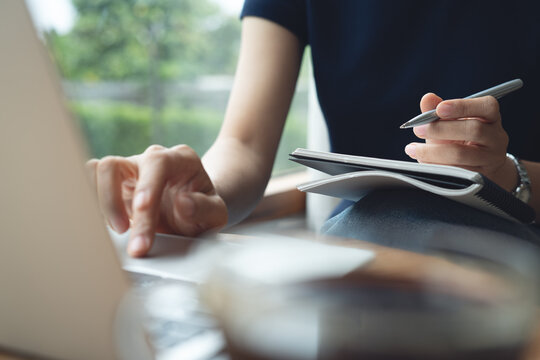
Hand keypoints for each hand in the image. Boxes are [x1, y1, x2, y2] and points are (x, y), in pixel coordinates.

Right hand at [86, 144, 227, 256]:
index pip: (157, 163)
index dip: (146, 185)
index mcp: (180, 159)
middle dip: (115, 203)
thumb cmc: (205, 210)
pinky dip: (90, 201)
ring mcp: (131, 169)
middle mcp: (152, 159)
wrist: (196, 212)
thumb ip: (205, 208)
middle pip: (118, 166)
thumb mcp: (217, 214)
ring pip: (97, 170)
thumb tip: (183, 204)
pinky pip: (90, 181)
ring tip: (118, 230)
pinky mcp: (114, 184)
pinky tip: (104, 223)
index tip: (141, 210)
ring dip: (99, 201)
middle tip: (126, 234)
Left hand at [404, 93, 516, 190]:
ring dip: (433, 152)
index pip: (486, 107)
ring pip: (462, 154)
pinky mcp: (480, 177)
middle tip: (417, 129)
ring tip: (413, 149)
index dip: (463, 106)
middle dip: (441, 129)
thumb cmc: (459, 139)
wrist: (477, 168)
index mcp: (491, 118)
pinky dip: (435, 166)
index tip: (440, 108)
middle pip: (474, 130)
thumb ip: (438, 111)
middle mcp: (496, 137)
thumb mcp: (449, 124)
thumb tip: (427, 98)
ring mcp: (491, 158)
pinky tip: (421, 162)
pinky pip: (455, 172)